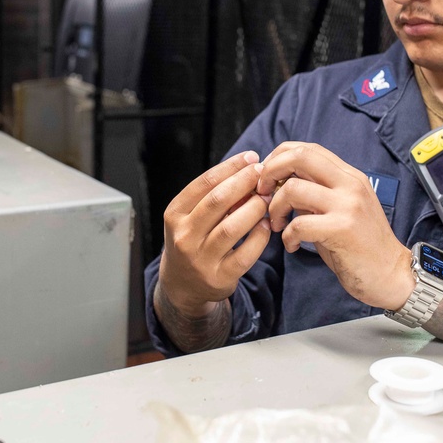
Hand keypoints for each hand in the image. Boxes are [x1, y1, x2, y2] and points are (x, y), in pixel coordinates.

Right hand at [158, 150, 270, 317]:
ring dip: (253, 209)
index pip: (204, 183)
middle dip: (244, 183)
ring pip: (231, 228)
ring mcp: (200, 259)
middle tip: (263, 174)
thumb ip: (213, 195)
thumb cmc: (193, 239)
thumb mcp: (191, 215)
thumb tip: (249, 169)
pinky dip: (259, 237)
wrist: (183, 284)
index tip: (251, 158)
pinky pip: (244, 254)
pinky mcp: (218, 277)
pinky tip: (266, 225)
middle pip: (217, 201)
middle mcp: (184, 236)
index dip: (231, 167)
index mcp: (175, 214)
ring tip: (267, 199)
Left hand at [255, 142, 413, 310]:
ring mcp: (348, 205)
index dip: (279, 157)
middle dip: (270, 171)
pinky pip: (298, 224)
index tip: (267, 176)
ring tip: (276, 225)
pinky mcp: (342, 229)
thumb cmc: (359, 245)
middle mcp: (350, 184)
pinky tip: (292, 245)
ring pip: (293, 189)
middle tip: (262, 193)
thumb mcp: (340, 209)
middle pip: (300, 156)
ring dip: (274, 208)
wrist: (390, 274)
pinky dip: (287, 236)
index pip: (308, 148)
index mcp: (349, 176)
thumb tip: (279, 182)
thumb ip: (315, 192)